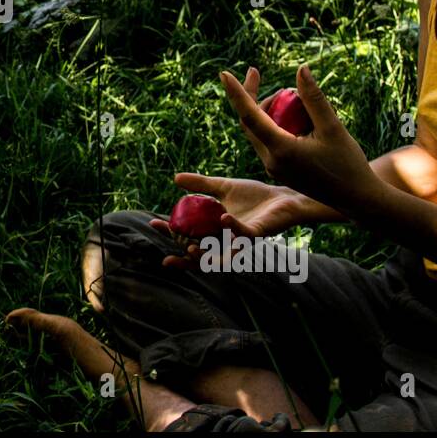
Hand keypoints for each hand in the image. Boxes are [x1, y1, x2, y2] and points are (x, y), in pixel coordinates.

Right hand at [147, 172, 308, 269]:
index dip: (171, 232)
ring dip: (204, 254)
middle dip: (183, 259)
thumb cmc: (255, 196)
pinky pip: (243, 235)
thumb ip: (200, 185)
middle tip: (168, 259)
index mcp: (215, 229)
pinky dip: (232, 227)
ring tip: (189, 247)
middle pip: (200, 254)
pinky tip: (222, 217)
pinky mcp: (257, 234)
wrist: (283, 197)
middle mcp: (227, 239)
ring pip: (220, 255)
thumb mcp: (223, 187)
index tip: (153, 223)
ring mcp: (241, 239)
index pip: (188, 235)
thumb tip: (175, 178)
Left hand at [219, 63, 379, 214]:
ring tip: (286, 94)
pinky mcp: (279, 171)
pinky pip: (267, 141)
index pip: (250, 116)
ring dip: (264, 110)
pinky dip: (272, 124)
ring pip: (257, 132)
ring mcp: (273, 168)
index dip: (237, 93)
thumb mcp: (333, 127)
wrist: (356, 199)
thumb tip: (301, 69)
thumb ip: (314, 99)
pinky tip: (292, 115)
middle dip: (250, 96)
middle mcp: (271, 161)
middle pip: (248, 122)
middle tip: (255, 72)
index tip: (223, 74)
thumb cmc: (348, 163)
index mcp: (281, 150)